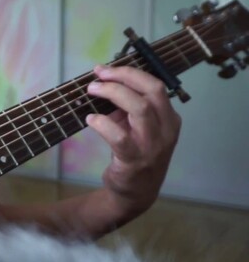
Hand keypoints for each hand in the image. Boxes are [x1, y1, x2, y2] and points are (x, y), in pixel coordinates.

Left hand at [86, 65, 181, 215]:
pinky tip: (91, 119)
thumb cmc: (135, 154)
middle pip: (151, 92)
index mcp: (169, 118)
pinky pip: (120, 137)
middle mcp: (166, 130)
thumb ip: (127, 108)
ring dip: (113, 94)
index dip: (129, 72)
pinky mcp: (135, 161)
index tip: (105, 68)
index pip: (155, 85)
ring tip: (92, 90)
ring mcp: (153, 146)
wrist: (135, 193)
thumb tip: (105, 81)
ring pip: (140, 109)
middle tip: (98, 75)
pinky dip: (103, 124)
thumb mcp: (138, 128)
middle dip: (123, 77)